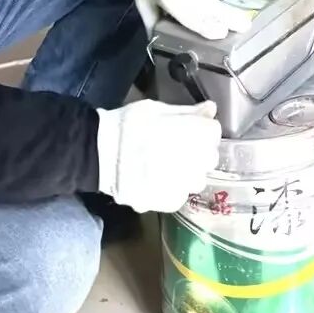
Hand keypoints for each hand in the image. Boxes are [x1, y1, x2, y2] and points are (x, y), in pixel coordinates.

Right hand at [97, 101, 220, 212]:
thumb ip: (188, 112)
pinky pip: (180, 195)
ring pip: (197, 180)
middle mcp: (195, 162)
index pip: (213, 132)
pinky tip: (157, 179)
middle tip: (178, 146)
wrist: (100, 154)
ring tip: (165, 164)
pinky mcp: (169, 203)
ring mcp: (183, 185)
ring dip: (188, 172)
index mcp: (195, 134)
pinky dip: (173, 188)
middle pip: (210, 158)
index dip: (202, 129)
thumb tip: (210, 109)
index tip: (191, 129)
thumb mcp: (158, 109)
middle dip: (199, 152)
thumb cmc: (129, 125)